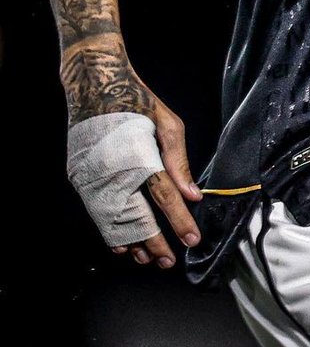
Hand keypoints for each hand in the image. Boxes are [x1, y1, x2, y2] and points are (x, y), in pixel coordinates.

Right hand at [67, 93, 202, 268]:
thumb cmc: (137, 102)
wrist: (94, 85)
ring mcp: (93, 178)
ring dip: (131, 242)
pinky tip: (122, 244)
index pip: (164, 197)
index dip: (179, 222)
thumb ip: (179, 161)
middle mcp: (114, 172)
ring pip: (113, 222)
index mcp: (140, 156)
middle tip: (168, 261)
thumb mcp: (167, 123)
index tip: (191, 240)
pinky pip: (96, 213)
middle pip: (136, 218)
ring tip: (148, 257)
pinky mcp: (80, 179)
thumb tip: (192, 194)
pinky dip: (110, 230)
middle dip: (154, 243)